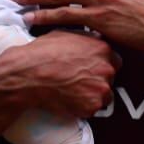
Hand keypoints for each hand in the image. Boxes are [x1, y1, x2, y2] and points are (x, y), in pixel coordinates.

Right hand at [4, 30, 119, 116]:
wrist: (29, 73)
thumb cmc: (43, 52)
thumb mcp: (67, 34)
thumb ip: (85, 40)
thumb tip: (90, 40)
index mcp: (103, 49)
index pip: (114, 60)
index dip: (102, 65)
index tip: (92, 69)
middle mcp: (107, 69)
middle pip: (110, 78)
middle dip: (98, 80)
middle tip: (80, 81)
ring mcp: (101, 89)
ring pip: (104, 96)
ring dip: (93, 95)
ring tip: (73, 92)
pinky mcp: (91, 106)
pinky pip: (92, 109)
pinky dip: (83, 107)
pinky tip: (69, 100)